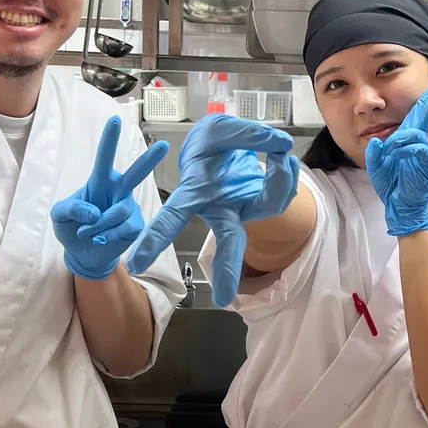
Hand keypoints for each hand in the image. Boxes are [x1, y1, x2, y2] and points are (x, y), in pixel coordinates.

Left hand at [51, 116, 168, 278]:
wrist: (83, 254)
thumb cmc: (72, 228)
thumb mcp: (59, 215)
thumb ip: (70, 208)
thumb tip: (93, 211)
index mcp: (100, 181)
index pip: (104, 158)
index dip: (109, 140)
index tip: (116, 120)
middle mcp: (119, 191)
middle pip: (135, 173)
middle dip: (150, 160)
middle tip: (164, 145)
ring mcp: (129, 208)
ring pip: (120, 210)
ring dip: (99, 225)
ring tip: (87, 233)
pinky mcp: (135, 226)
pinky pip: (125, 228)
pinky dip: (109, 235)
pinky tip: (102, 238)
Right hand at [125, 114, 299, 305]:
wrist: (228, 148)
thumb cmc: (212, 144)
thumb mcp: (220, 130)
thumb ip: (247, 135)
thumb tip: (281, 146)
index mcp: (196, 192)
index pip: (174, 216)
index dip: (156, 238)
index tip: (139, 264)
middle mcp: (221, 208)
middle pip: (227, 240)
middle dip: (226, 267)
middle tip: (223, 298)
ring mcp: (247, 208)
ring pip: (269, 206)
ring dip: (280, 177)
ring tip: (281, 149)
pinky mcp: (267, 202)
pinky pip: (284, 192)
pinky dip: (288, 171)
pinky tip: (284, 156)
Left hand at [365, 76, 427, 237]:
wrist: (399, 206)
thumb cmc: (391, 184)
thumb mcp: (377, 166)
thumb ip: (375, 153)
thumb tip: (377, 142)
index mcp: (409, 136)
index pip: (422, 110)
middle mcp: (419, 140)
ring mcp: (425, 151)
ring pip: (415, 131)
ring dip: (400, 138)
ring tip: (390, 154)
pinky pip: (419, 147)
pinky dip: (406, 148)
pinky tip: (397, 155)